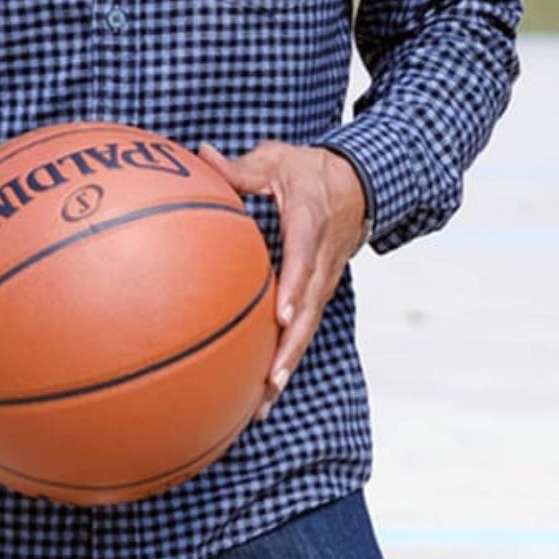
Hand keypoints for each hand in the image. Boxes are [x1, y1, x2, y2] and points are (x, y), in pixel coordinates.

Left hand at [198, 140, 366, 421]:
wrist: (358, 184)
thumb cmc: (309, 171)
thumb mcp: (277, 160)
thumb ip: (240, 168)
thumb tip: (200, 156)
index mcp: (311, 222)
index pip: (305, 260)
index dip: (294, 289)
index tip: (280, 316)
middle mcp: (322, 259)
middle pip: (309, 310)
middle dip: (290, 348)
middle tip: (268, 383)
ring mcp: (324, 279)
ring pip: (308, 327)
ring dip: (288, 364)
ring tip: (263, 402)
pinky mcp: (319, 291)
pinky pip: (305, 327)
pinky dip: (288, 356)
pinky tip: (265, 388)